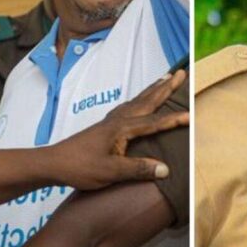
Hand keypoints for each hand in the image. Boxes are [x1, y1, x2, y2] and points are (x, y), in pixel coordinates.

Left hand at [44, 70, 187, 189]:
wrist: (54, 163)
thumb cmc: (81, 167)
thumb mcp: (111, 172)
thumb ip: (139, 169)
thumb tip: (166, 169)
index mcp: (122, 128)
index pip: (154, 122)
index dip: (173, 119)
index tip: (192, 115)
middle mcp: (118, 120)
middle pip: (147, 100)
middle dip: (166, 87)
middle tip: (181, 73)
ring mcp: (111, 121)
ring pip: (138, 100)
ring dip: (153, 89)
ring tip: (166, 79)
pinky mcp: (105, 126)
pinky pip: (129, 106)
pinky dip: (140, 99)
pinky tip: (139, 101)